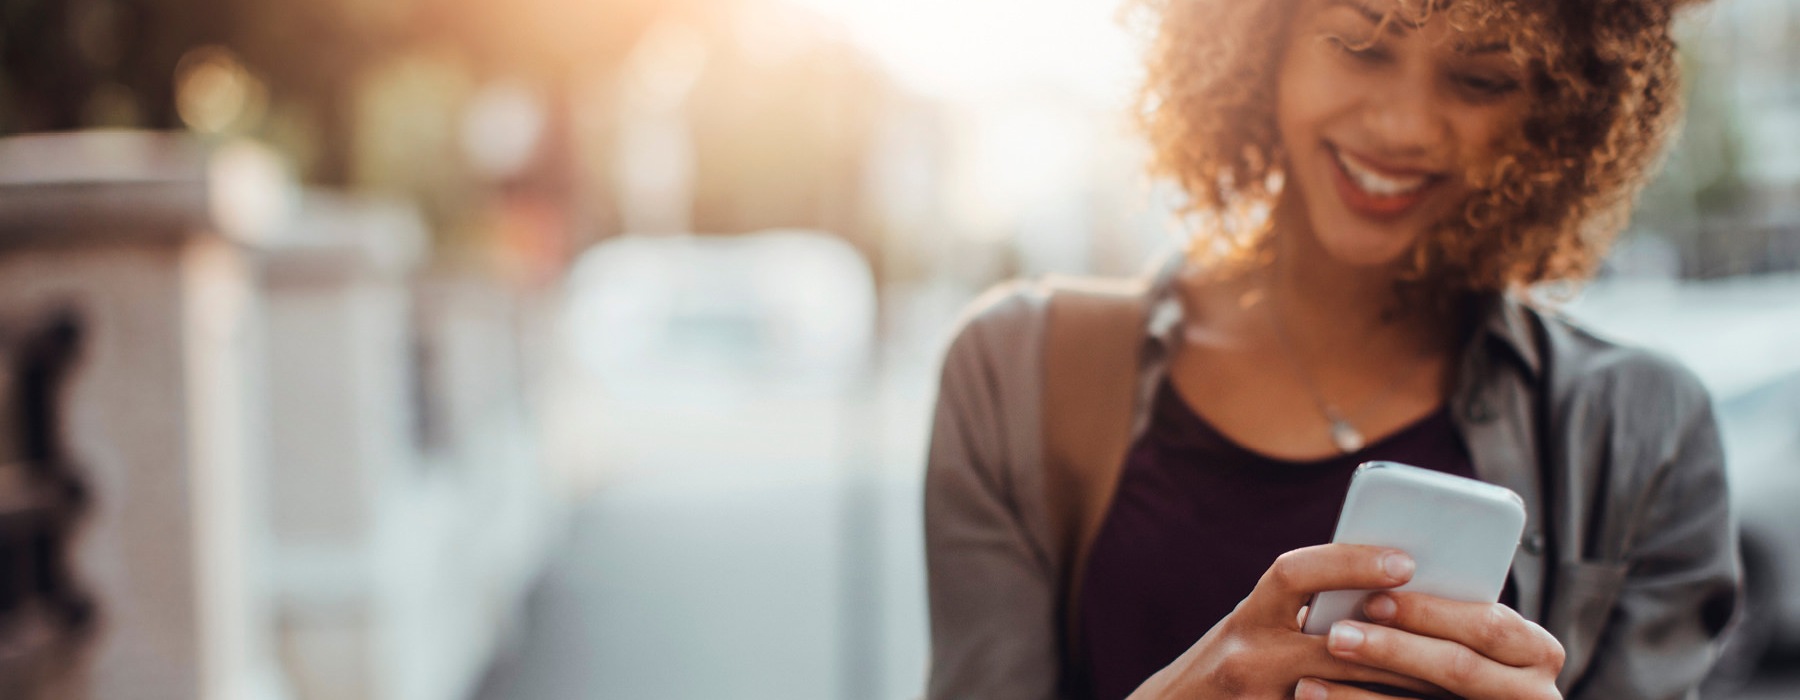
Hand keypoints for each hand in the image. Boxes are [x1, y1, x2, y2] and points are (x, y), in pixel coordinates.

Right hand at [1128, 544, 1445, 698]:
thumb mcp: (1252, 628)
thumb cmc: (1228, 667)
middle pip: (1339, 646)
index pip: (1293, 574)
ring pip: (1346, 694)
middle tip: (1454, 635)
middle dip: (1400, 640)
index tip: (1404, 561)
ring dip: (1400, 687)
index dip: (1349, 563)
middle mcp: (1247, 658)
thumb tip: (1382, 587)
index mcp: (1246, 618)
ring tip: (1447, 680)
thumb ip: (1299, 611)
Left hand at [1297, 591, 1564, 699]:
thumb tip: (1377, 573)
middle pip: (1458, 667)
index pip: (1487, 626)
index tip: (1374, 599)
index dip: (1430, 612)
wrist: (1467, 696)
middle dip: (1393, 649)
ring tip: (1307, 682)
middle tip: (1336, 635)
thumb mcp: (1472, 634)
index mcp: (1536, 651)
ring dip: (1361, 695)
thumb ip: (1446, 613)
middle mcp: (1533, 693)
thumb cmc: (1466, 656)